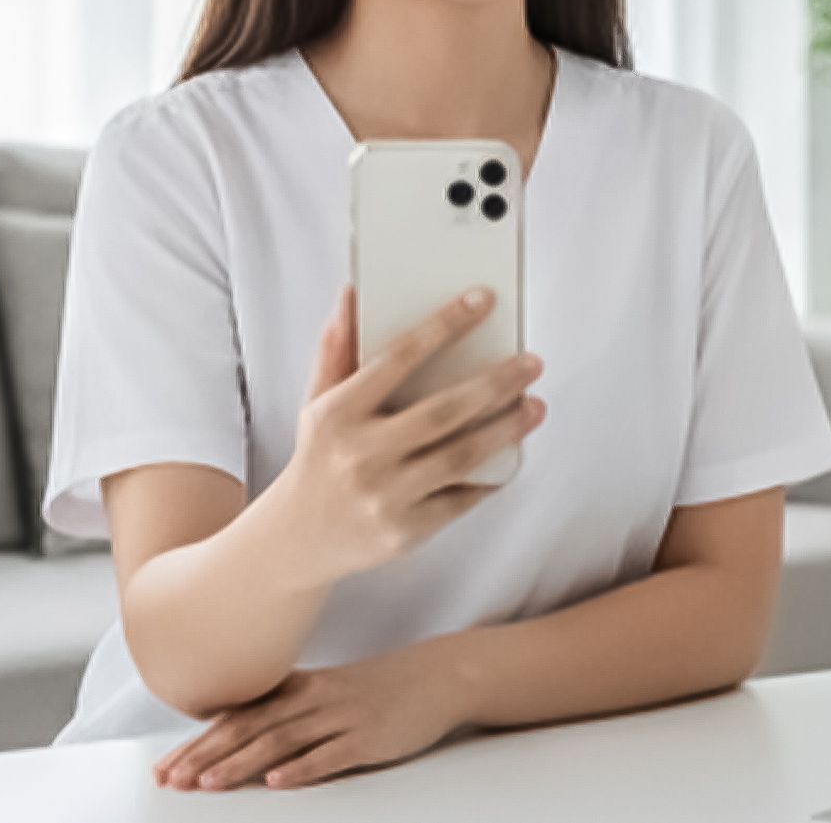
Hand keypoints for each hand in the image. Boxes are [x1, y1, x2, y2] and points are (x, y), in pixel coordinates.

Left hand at [151, 646, 471, 791]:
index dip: (198, 742)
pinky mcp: (369, 737)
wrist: (437, 676)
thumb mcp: (327, 690)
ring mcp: (342, 717)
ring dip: (242, 763)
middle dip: (206, 755)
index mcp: (299, 688)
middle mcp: (314, 699)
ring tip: (209, 784)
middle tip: (171, 780)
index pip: (238, 715)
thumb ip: (286, 707)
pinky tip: (277, 781)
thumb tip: (235, 730)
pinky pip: (330, 754)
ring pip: (282, 741)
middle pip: (250, 728)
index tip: (166, 766)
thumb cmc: (377, 688)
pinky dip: (302, 768)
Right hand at [273, 284, 548, 587]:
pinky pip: (462, 498)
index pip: (398, 357)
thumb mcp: (317, 401)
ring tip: (536, 405)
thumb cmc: (320, 455)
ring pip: (461, 456)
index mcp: (338, 413)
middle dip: (496, 383)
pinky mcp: (405, 532)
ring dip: (507, 429)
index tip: (484, 299)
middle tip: (532, 362)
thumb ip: (337, 347)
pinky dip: (492, 475)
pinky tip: (512, 451)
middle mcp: (360, 454)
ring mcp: (384, 496)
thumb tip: (353, 291)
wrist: (295, 540)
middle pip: (443, 411)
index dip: (444, 325)